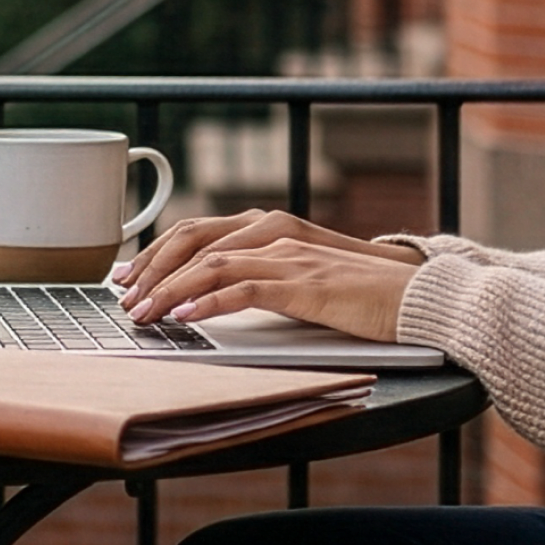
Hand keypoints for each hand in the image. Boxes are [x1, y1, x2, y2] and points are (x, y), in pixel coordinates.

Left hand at [108, 210, 424, 341]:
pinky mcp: (306, 284)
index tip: (128, 276)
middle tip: (125, 299)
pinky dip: (208, 302)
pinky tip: (186, 317)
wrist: (419, 296)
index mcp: (272, 227)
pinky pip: (245, 288)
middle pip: (193, 241)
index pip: (197, 231)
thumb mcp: (302, 278)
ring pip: (211, 264)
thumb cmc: (363, 293)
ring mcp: (291, 255)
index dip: (156, 253)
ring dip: (169, 291)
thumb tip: (207, 298)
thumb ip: (261, 277)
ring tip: (144, 314)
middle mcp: (276, 233)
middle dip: (151, 271)